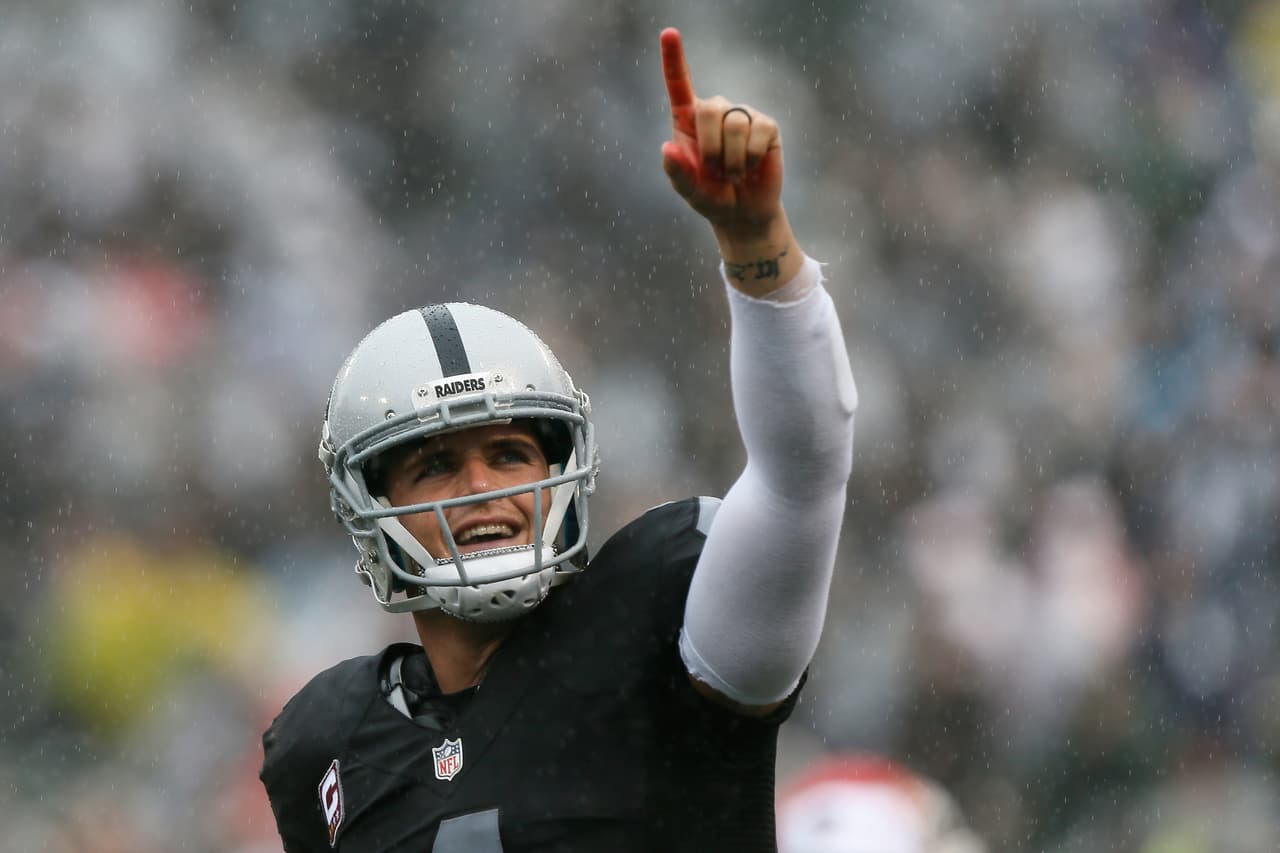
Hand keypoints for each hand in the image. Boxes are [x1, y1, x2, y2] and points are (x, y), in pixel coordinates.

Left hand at [659, 27, 802, 294]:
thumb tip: (669, 148)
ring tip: (733, 174)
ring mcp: (742, 116)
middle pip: (710, 108)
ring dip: (732, 158)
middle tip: (715, 172)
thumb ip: (676, 172)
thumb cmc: (711, 197)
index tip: (669, 32)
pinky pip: (758, 132)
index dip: (674, 58)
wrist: (743, 213)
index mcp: (688, 120)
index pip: (679, 83)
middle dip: (711, 146)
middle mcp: (715, 111)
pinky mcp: (766, 126)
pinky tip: (751, 168)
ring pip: (735, 123)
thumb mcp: (689, 191)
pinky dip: (751, 157)